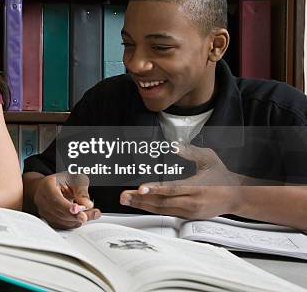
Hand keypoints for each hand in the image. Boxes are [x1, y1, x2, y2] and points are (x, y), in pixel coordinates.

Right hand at [33, 172, 99, 228]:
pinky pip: (63, 225)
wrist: (47, 187)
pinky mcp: (49, 221)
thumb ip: (81, 191)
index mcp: (47, 186)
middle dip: (77, 215)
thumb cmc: (61, 181)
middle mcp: (43, 200)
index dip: (66, 206)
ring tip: (92, 214)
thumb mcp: (74, 179)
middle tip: (92, 214)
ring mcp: (44, 212)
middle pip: (59, 212)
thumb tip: (87, 204)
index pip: (55, 199)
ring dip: (78, 219)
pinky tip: (83, 217)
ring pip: (62, 221)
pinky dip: (74, 223)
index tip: (77, 209)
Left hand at [120, 146, 240, 218]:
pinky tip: (141, 204)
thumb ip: (190, 152)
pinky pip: (167, 213)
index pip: (172, 189)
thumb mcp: (208, 158)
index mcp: (198, 188)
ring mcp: (190, 212)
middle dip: (141, 200)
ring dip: (143, 205)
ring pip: (162, 210)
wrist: (237, 196)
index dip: (155, 189)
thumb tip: (173, 145)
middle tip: (124, 196)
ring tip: (127, 200)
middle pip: (162, 202)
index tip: (140, 189)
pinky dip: (152, 208)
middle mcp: (192, 202)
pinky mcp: (188, 216)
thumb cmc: (222, 176)